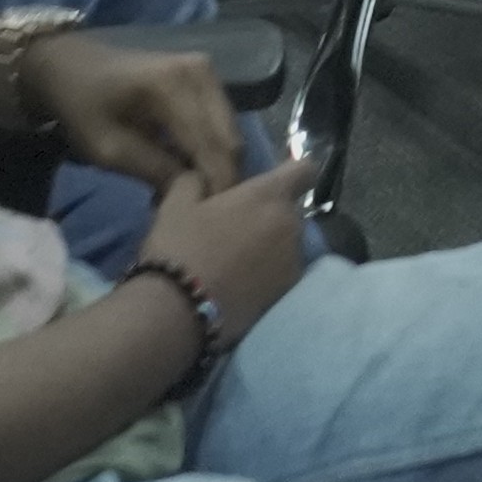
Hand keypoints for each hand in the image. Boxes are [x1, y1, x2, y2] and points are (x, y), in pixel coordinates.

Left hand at [27, 30, 239, 194]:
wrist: (72, 66)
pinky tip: (194, 170)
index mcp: (174, 85)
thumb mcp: (107, 149)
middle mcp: (201, 73)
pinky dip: (214, 150)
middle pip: (230, 139)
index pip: (211, 146)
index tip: (208, 220)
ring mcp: (207, 72)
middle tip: (204, 213)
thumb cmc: (83, 107)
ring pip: (231, 133)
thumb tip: (193, 194)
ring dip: (219, 166)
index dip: (214, 186)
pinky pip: (222, 122)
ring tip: (197, 194)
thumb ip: (153, 170)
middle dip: (222, 179)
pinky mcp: (206, 77)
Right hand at [135, 150, 318, 355]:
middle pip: (291, 210)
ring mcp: (293, 261)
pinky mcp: (287, 293)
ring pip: (288, 243)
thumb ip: (196, 182)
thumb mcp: (177, 204)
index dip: (291, 173)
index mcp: (269, 195)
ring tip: (236, 261)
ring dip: (271, 246)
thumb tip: (202, 180)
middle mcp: (291, 224)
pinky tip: (241, 283)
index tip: (272, 182)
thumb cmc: (180, 247)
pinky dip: (268, 274)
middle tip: (237, 226)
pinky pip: (283, 272)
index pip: (304, 170)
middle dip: (271, 214)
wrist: (179, 311)